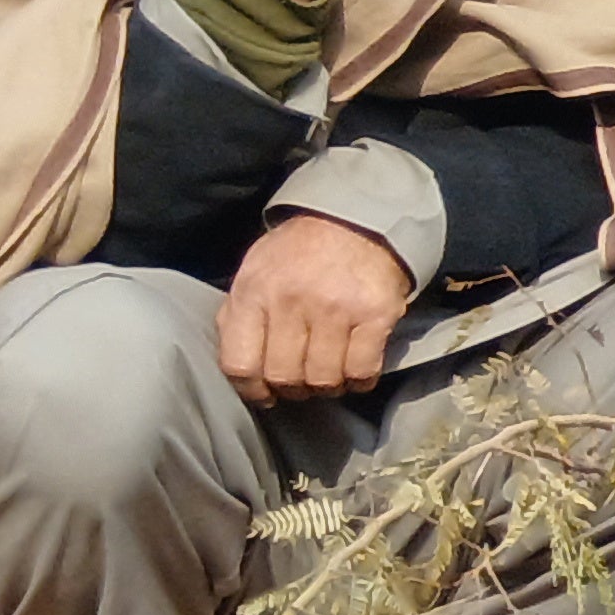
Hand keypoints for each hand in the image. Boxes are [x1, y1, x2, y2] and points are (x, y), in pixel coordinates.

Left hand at [215, 211, 410, 401]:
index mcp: (254, 291)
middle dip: (293, 389)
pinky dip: (359, 380)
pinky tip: (356, 370)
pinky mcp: (375, 315)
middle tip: (302, 383)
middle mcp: (291, 301)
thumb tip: (238, 366)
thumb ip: (240, 314)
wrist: (355, 221)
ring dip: (327, 386)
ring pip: (324, 379)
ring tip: (329, 375)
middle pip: (285, 377)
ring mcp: (336, 308)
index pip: (240, 365)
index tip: (265, 394)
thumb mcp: (254, 272)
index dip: (252, 390)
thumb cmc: (298, 253)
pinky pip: (362, 370)